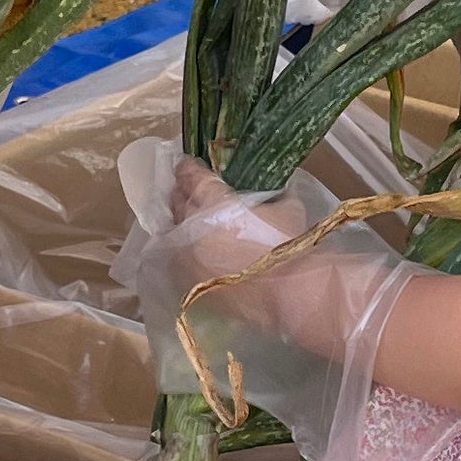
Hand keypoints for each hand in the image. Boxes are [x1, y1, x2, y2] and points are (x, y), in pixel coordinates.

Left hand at [162, 155, 298, 287]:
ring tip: (188, 219)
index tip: (189, 165)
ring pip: (171, 230)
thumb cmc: (289, 247)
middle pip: (177, 202)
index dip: (189, 169)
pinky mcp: (186, 280)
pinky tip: (191, 248)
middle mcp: (191, 224)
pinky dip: (181, 249)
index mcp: (213, 200)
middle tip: (188, 190)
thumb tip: (274, 190)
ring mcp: (185, 254)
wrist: (289, 295)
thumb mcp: (287, 207)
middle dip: (182, 193)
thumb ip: (274, 194)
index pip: (191, 176)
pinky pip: (176, 258)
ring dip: (179, 221)